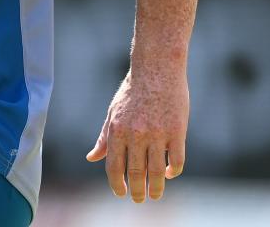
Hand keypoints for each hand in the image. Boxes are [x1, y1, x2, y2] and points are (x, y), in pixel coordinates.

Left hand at [85, 68, 188, 202]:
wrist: (157, 68)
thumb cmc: (133, 91)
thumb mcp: (113, 113)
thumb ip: (105, 138)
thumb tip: (91, 158)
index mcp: (117, 130)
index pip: (114, 167)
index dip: (117, 185)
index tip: (122, 193)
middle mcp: (136, 134)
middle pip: (136, 173)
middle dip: (137, 191)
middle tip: (140, 199)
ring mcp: (157, 133)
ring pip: (157, 172)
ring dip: (155, 188)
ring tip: (155, 195)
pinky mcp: (177, 131)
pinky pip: (176, 160)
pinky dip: (172, 171)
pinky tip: (168, 174)